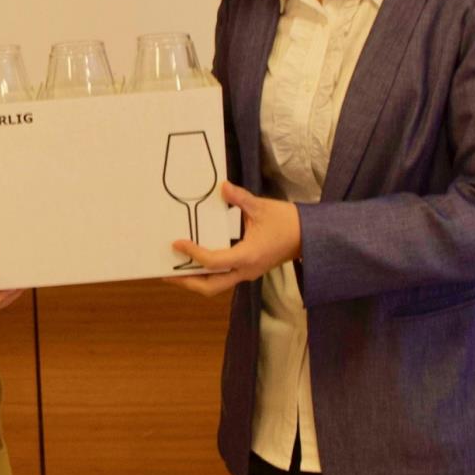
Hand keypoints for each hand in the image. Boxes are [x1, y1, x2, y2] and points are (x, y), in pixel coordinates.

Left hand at [167, 181, 301, 296]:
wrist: (309, 236)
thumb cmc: (287, 222)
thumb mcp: (262, 207)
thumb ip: (240, 198)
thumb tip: (223, 187)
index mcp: (248, 257)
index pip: (213, 262)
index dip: (193, 253)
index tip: (177, 243)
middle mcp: (245, 271)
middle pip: (209, 287)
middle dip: (186, 282)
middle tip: (165, 273)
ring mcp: (247, 274)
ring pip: (215, 286)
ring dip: (194, 280)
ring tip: (174, 271)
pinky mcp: (248, 270)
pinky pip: (222, 278)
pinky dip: (206, 274)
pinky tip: (194, 264)